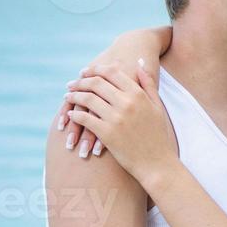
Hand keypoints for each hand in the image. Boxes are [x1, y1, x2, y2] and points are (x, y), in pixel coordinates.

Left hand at [63, 62, 176, 182]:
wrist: (158, 164)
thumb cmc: (158, 136)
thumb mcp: (157, 106)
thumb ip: (148, 83)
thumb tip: (138, 62)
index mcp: (138, 94)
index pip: (112, 72)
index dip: (95, 70)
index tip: (85, 72)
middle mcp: (126, 103)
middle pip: (96, 83)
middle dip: (80, 81)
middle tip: (71, 84)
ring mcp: (116, 118)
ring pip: (87, 99)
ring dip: (74, 96)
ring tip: (68, 97)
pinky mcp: (107, 134)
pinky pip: (85, 119)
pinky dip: (75, 116)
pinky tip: (71, 115)